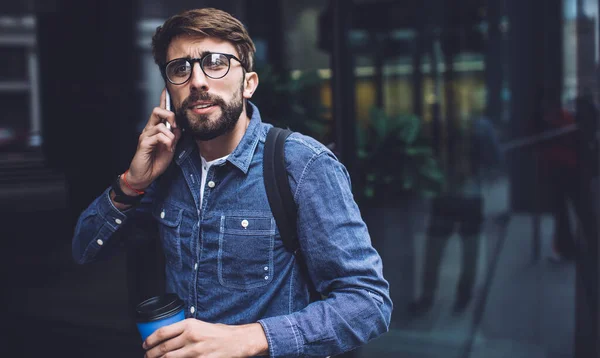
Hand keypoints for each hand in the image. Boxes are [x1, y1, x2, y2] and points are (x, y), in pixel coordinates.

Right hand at [127, 89, 181, 189]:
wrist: (145, 176)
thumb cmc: (155, 162)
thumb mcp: (170, 148)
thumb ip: (174, 137)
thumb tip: (179, 128)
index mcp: (155, 129)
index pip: (159, 111)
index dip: (163, 100)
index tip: (166, 90)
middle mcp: (149, 129)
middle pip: (157, 110)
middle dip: (170, 115)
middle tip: (175, 127)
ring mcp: (146, 135)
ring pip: (160, 125)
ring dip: (170, 135)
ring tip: (170, 145)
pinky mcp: (144, 143)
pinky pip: (158, 136)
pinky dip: (166, 141)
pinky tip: (167, 148)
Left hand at [143, 319, 267, 357]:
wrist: (237, 341)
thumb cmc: (220, 333)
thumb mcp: (201, 325)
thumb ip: (185, 330)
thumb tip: (168, 336)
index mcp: (190, 324)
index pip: (163, 332)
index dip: (150, 339)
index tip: (145, 344)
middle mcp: (191, 336)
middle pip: (163, 348)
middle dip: (151, 354)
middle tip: (147, 355)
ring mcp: (195, 351)